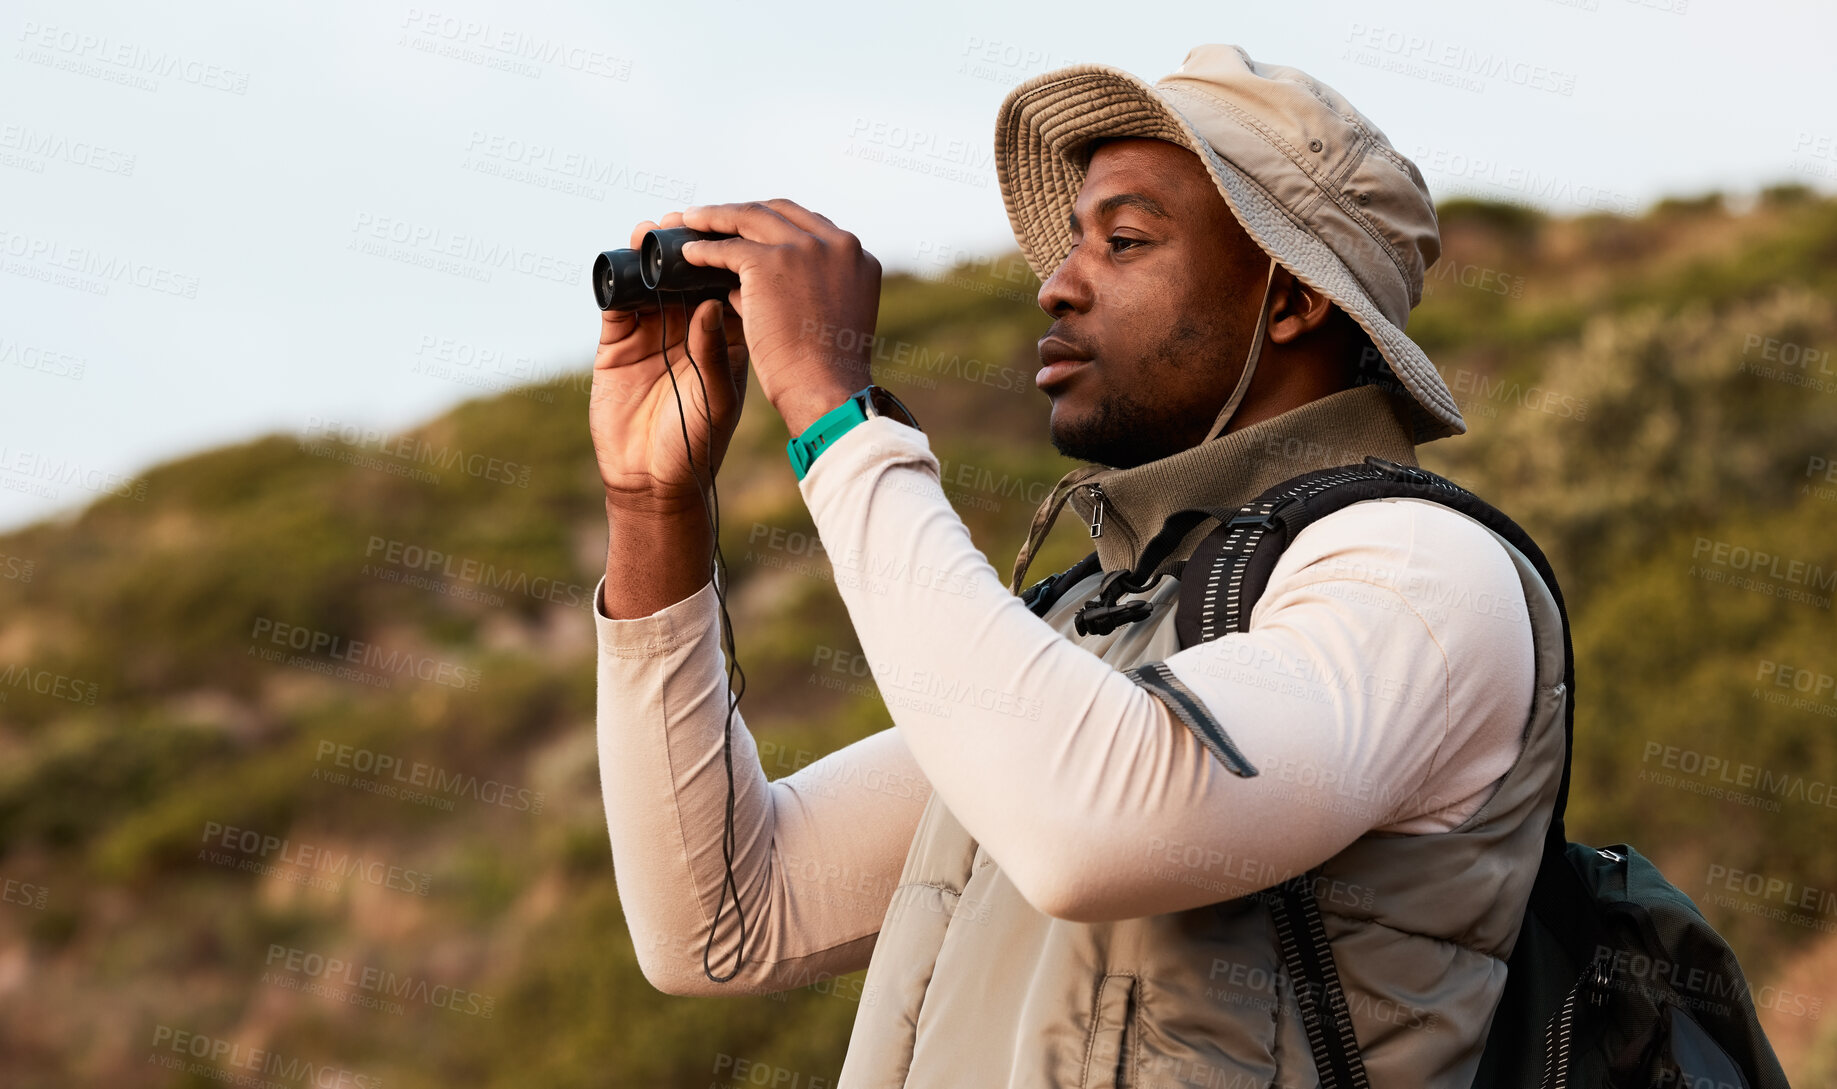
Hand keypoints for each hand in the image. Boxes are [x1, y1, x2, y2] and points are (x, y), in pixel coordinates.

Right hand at [590, 211, 749, 514]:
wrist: (651, 479)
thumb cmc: (697, 444)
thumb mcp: (716, 398)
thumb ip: (714, 353)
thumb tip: (714, 304)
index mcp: (725, 338)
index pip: (729, 287)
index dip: (728, 260)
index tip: (727, 234)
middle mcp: (690, 328)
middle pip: (690, 275)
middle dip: (686, 248)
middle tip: (681, 222)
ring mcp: (652, 332)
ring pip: (652, 281)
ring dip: (650, 256)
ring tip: (649, 232)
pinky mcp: (617, 342)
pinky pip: (616, 301)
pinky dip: (617, 279)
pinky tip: (620, 261)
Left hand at [672, 199, 880, 435]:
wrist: (826, 390)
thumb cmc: (826, 370)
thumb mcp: (826, 317)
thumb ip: (797, 291)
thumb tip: (743, 283)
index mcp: (855, 255)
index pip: (808, 225)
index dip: (774, 223)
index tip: (750, 228)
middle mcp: (836, 243)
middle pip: (779, 211)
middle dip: (743, 212)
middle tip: (714, 218)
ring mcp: (804, 249)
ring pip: (749, 218)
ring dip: (716, 218)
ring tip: (691, 221)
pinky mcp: (770, 263)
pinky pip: (727, 247)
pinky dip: (704, 249)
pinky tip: (687, 253)